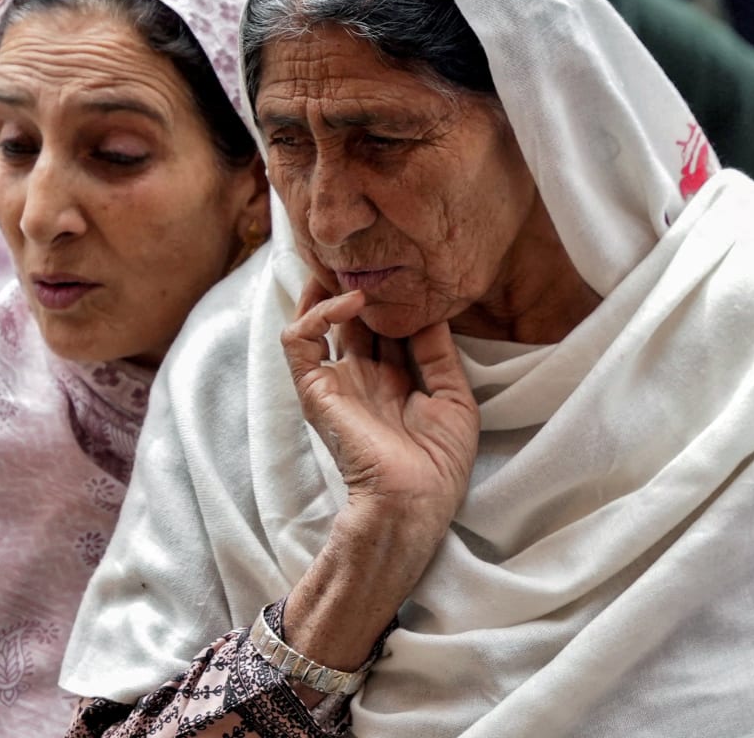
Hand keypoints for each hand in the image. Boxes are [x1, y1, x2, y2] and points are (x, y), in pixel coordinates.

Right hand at [281, 282, 478, 538]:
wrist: (413, 502)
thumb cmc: (439, 464)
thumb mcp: (454, 399)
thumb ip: (440, 353)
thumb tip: (433, 308)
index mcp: (394, 380)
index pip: (386, 326)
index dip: (393, 297)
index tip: (410, 266)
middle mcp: (362, 376)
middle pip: (352, 317)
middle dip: (360, 283)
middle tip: (372, 251)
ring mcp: (336, 382)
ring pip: (317, 319)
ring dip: (330, 287)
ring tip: (351, 263)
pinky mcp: (316, 390)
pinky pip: (298, 341)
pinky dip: (316, 313)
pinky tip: (351, 301)